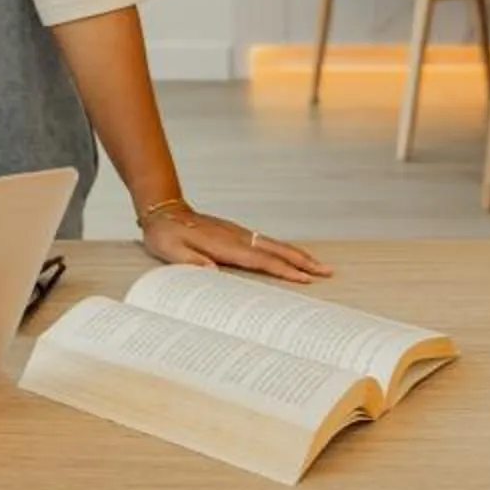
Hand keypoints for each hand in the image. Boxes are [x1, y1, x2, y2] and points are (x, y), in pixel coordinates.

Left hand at [137, 199, 328, 283]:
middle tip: (325, 271)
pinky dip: (283, 250)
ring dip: (297, 255)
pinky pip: (265, 242)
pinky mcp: (236, 233)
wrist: (163, 211)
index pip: (259, 260)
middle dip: (301, 261)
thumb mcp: (170, 251)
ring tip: (318, 265)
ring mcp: (238, 233)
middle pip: (275, 249)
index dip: (282, 269)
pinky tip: (291, 256)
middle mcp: (235, 237)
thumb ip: (190, 261)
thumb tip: (211, 271)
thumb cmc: (165, 234)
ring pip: (273, 244)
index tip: (303, 278)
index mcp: (223, 245)